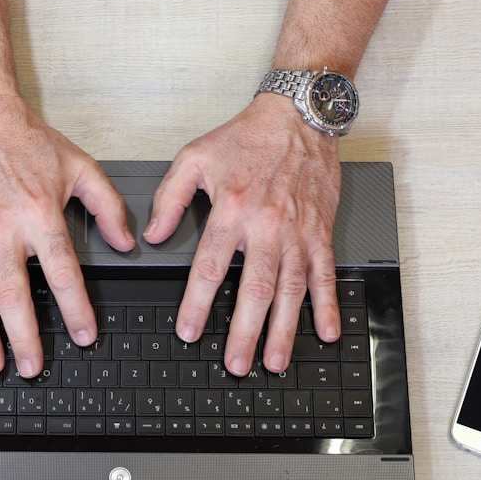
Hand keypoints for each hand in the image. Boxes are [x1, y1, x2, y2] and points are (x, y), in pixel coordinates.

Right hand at [0, 96, 135, 376]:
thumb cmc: (26, 141)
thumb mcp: (80, 167)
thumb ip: (107, 206)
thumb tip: (126, 241)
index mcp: (39, 214)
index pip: (62, 272)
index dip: (74, 309)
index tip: (83, 335)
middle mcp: (3, 229)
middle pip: (15, 294)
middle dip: (25, 336)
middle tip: (32, 366)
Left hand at [144, 93, 342, 375]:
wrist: (298, 116)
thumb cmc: (247, 137)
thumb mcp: (193, 157)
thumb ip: (169, 198)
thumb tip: (153, 235)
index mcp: (231, 209)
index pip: (210, 267)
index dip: (198, 304)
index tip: (190, 331)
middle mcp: (266, 225)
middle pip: (254, 288)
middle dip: (245, 332)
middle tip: (237, 364)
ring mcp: (297, 231)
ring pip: (290, 289)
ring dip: (283, 329)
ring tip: (274, 361)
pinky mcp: (320, 231)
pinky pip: (324, 274)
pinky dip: (327, 305)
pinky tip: (325, 332)